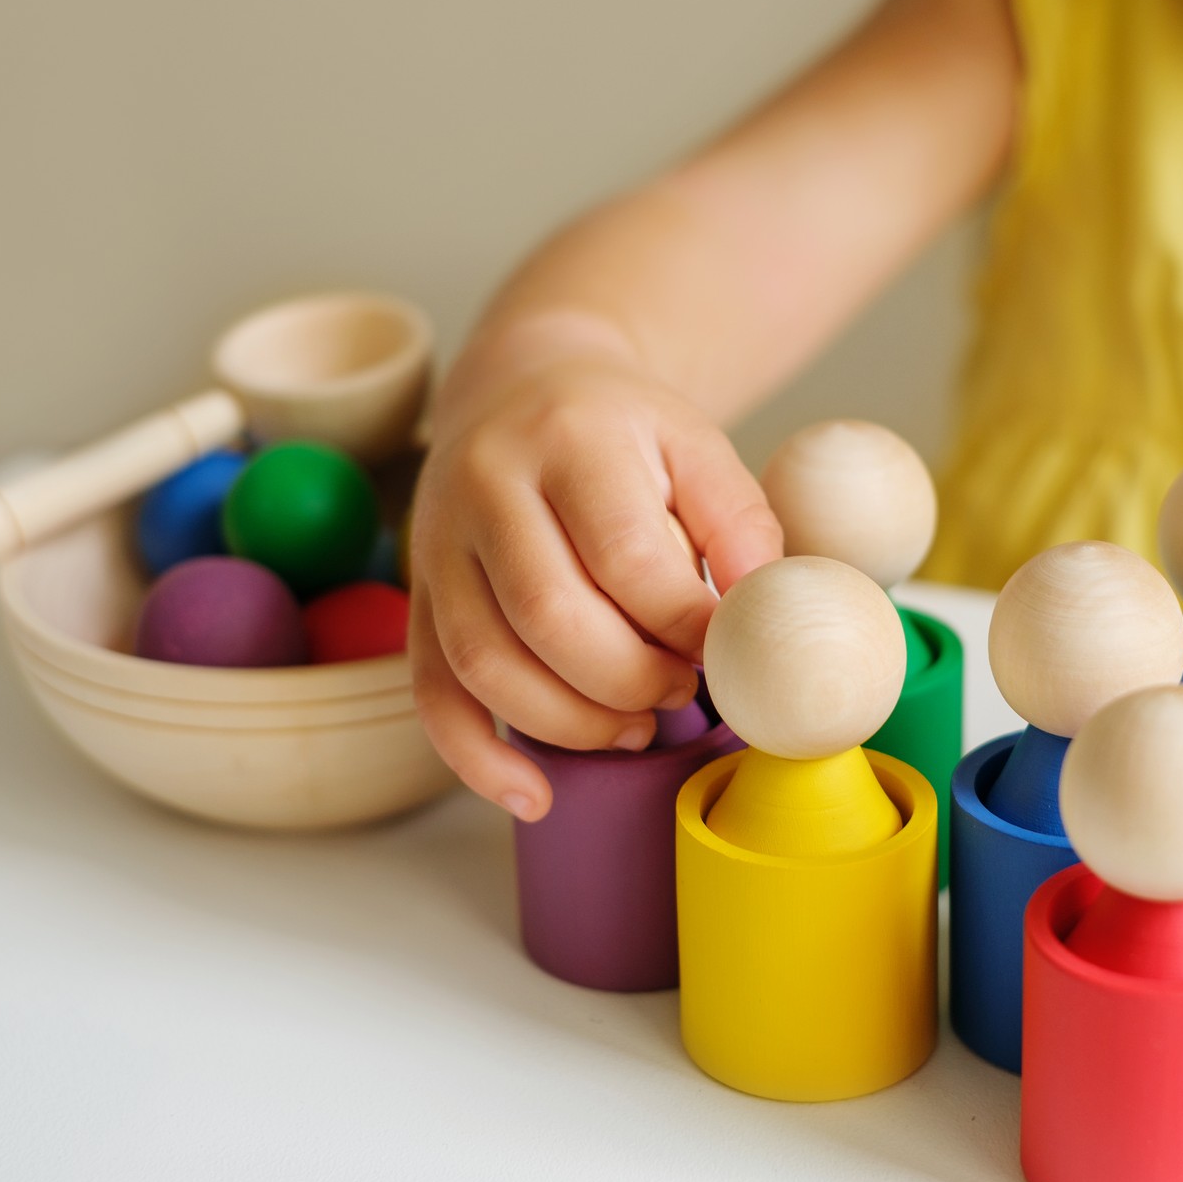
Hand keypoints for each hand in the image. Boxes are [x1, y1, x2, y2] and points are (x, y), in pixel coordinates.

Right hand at [408, 360, 780, 820]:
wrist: (521, 387)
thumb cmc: (622, 433)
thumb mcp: (697, 445)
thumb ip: (740, 524)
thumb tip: (763, 612)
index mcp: (570, 440)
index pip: (624, 554)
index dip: (682, 624)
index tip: (725, 652)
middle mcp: (486, 487)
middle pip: (548, 615)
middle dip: (629, 680)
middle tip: (681, 692)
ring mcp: (438, 546)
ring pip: (485, 663)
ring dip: (571, 722)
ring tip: (634, 728)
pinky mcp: (419, 600)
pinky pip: (432, 694)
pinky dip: (477, 759)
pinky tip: (534, 794)